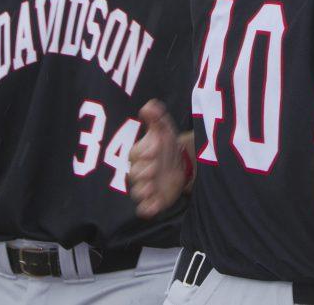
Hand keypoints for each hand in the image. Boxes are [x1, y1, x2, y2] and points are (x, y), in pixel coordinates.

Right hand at [128, 99, 194, 218]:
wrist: (179, 164)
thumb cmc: (167, 145)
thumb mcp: (165, 130)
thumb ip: (157, 118)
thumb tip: (149, 105)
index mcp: (139, 154)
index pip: (135, 154)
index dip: (144, 152)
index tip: (156, 148)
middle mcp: (139, 172)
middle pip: (134, 174)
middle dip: (143, 172)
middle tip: (155, 169)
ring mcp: (144, 187)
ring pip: (136, 193)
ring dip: (142, 191)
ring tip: (151, 188)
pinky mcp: (152, 201)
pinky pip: (144, 209)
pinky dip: (148, 209)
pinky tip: (155, 206)